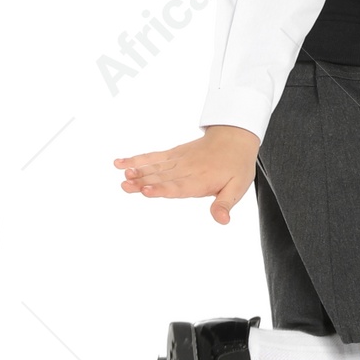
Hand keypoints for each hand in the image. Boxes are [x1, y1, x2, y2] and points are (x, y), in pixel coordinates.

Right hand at [113, 125, 262, 224]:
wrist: (235, 138)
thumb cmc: (237, 166)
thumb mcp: (238, 187)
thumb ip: (225, 204)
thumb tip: (222, 221)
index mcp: (201, 181)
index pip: (179, 187)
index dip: (162, 189)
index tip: (146, 191)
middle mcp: (186, 170)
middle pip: (162, 178)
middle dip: (143, 182)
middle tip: (126, 186)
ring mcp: (178, 160)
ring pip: (155, 167)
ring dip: (137, 171)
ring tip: (122, 174)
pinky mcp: (173, 154)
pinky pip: (154, 156)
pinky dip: (138, 159)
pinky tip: (121, 163)